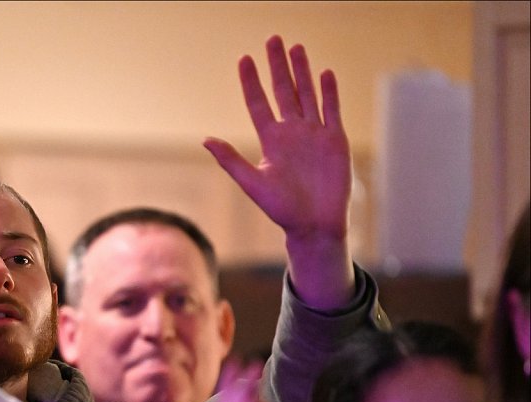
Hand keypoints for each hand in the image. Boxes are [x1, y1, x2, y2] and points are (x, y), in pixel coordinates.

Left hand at [205, 35, 353, 308]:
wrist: (314, 224)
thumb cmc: (282, 209)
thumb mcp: (252, 183)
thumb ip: (230, 160)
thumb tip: (205, 139)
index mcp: (270, 141)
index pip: (259, 103)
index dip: (251, 82)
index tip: (244, 60)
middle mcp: (291, 133)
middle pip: (283, 91)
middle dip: (277, 66)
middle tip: (273, 39)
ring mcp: (313, 134)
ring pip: (307, 95)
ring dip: (302, 72)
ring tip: (296, 48)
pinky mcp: (334, 140)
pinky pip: (331, 110)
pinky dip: (328, 92)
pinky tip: (324, 72)